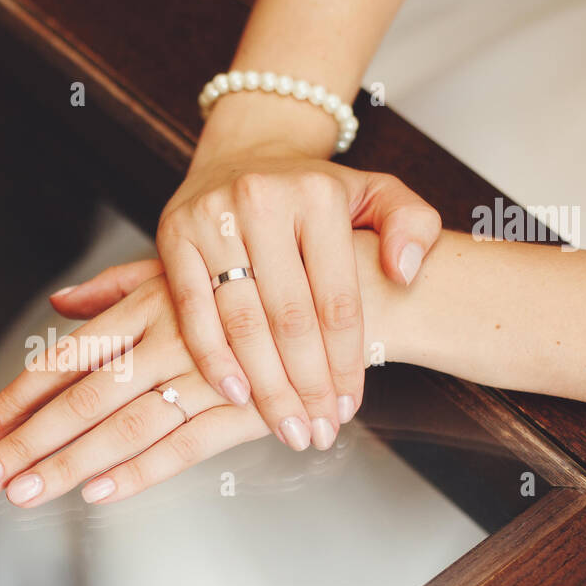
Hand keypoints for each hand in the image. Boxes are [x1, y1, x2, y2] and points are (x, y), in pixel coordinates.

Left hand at [0, 261, 274, 506]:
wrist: (347, 292)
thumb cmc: (257, 280)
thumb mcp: (185, 270)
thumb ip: (118, 288)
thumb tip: (60, 303)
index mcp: (147, 304)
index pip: (67, 357)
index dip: (21, 397)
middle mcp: (169, 338)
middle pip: (83, 398)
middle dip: (29, 442)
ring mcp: (207, 375)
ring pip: (124, 426)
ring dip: (71, 464)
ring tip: (27, 493)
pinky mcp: (246, 409)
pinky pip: (185, 445)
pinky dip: (141, 469)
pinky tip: (100, 492)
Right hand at [155, 140, 438, 451]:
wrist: (246, 151)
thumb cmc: (314, 189)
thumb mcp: (378, 193)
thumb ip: (413, 226)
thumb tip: (404, 273)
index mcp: (318, 195)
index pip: (336, 298)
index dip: (346, 362)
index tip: (349, 407)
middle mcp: (262, 202)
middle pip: (289, 319)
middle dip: (306, 386)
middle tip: (317, 433)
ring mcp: (212, 220)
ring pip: (242, 321)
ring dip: (264, 386)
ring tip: (286, 428)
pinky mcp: (173, 237)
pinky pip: (193, 311)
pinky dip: (213, 358)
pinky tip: (235, 395)